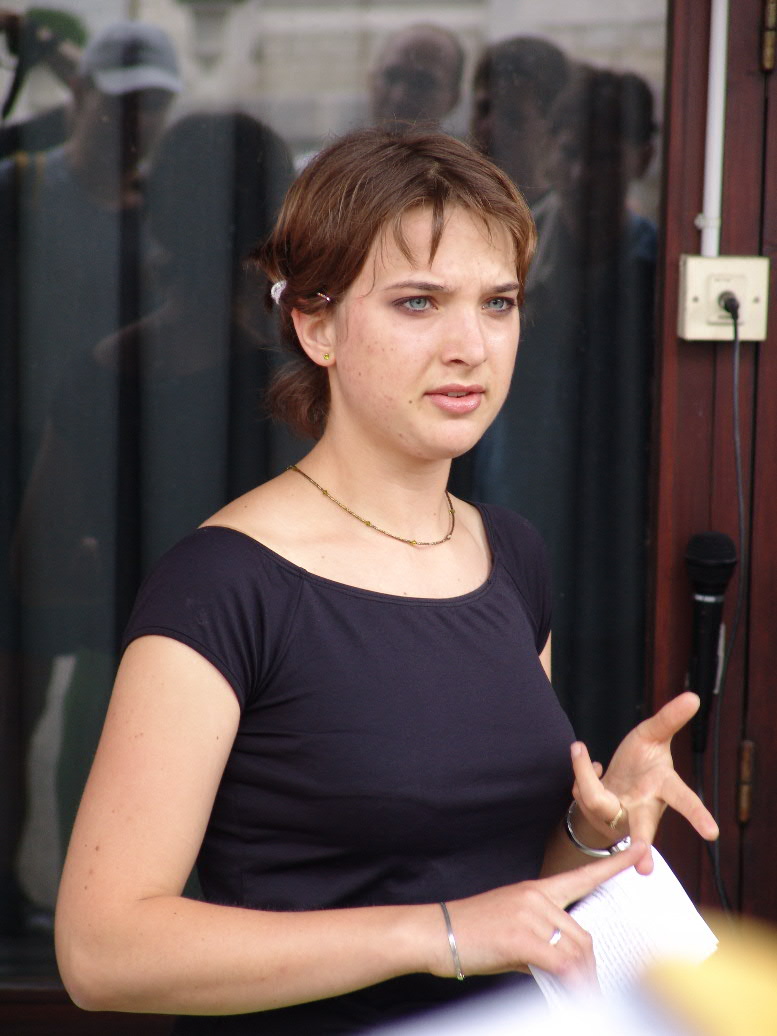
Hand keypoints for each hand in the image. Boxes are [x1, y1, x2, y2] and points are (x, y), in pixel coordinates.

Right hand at [435, 841, 644, 982]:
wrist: (436, 932)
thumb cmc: (472, 932)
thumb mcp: (511, 926)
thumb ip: (541, 936)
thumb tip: (566, 965)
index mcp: (536, 890)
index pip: (582, 876)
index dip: (615, 865)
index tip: (641, 850)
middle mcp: (536, 897)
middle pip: (583, 936)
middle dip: (590, 969)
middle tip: (590, 992)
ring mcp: (529, 915)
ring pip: (576, 952)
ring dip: (583, 982)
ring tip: (580, 1000)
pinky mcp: (522, 938)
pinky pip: (561, 966)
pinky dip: (571, 986)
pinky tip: (570, 997)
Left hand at [570, 692, 718, 874]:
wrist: (615, 780)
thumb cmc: (641, 761)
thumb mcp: (653, 735)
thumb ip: (669, 719)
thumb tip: (694, 696)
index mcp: (662, 788)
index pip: (683, 800)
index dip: (697, 815)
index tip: (712, 833)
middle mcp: (641, 807)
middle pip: (642, 828)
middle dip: (642, 846)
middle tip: (645, 870)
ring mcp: (616, 813)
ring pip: (597, 802)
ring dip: (585, 778)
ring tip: (580, 747)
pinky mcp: (593, 812)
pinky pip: (580, 790)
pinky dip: (580, 768)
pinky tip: (589, 761)